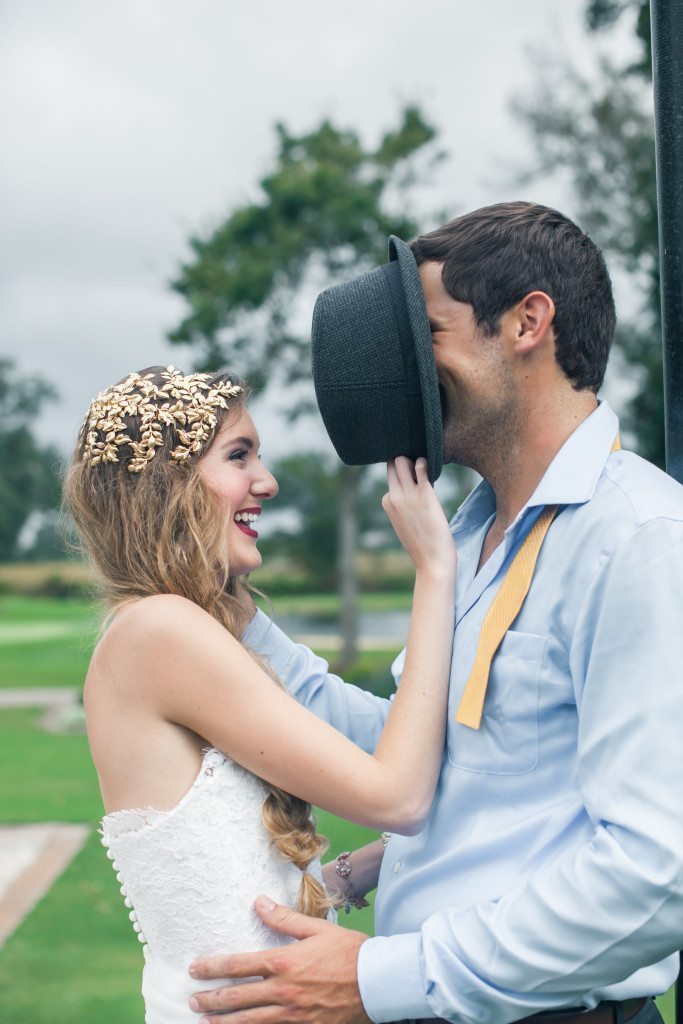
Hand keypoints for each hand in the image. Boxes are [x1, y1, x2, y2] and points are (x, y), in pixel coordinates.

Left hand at [188, 895, 371, 1023]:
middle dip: (211, 999)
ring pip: (249, 1021)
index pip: (239, 965)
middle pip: (238, 997)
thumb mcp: (317, 929)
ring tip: (205, 1021)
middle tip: (192, 999)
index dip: (214, 968)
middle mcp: (283, 990)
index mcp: (284, 962)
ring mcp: (292, 1014)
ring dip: (224, 1022)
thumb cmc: (350, 951)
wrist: (377, 983)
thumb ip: (284, 919)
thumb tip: (258, 902)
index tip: (195, 969)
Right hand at [382, 457, 455, 575]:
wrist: (432, 561)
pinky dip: (425, 462)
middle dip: (405, 460)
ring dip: (415, 459)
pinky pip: (422, 468)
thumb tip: (413, 489)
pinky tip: (432, 465)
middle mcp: (394, 496)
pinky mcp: (425, 495)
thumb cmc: (422, 544)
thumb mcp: (404, 522)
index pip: (391, 476)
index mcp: (387, 502)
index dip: (403, 472)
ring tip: (427, 464)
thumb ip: (403, 505)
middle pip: (394, 463)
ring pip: (404, 461)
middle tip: (420, 464)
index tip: (414, 473)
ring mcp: (408, 495)